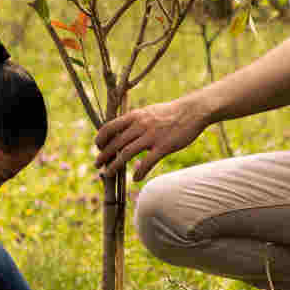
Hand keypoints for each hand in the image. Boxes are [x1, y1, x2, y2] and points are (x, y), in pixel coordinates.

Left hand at [94, 97, 208, 179]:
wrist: (193, 111)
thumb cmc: (170, 113)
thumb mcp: (149, 112)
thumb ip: (135, 122)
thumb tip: (124, 134)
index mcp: (135, 115)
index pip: (109, 127)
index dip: (100, 138)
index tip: (98, 147)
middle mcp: (140, 125)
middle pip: (115, 143)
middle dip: (103, 155)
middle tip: (97, 165)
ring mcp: (152, 136)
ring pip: (127, 153)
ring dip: (115, 165)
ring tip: (108, 174)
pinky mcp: (164, 146)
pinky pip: (148, 162)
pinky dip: (140, 172)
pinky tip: (136, 178)